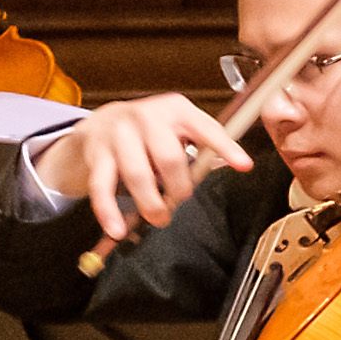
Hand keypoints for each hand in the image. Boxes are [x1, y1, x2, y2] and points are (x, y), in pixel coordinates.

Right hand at [54, 89, 247, 244]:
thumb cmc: (150, 131)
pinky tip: (117, 228)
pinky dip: (109, 212)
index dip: (225, 147)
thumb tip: (237, 165)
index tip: (243, 165)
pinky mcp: (97, 154)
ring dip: (150, 203)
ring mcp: (119, 135)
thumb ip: (205, 145)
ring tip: (158, 216)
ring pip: (138, 175)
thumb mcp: (180, 127)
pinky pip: (103, 187)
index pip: (206, 129)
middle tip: (180, 198)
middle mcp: (146, 118)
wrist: (103, 122)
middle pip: (170, 157)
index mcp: (176, 110)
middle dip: (179, 187)